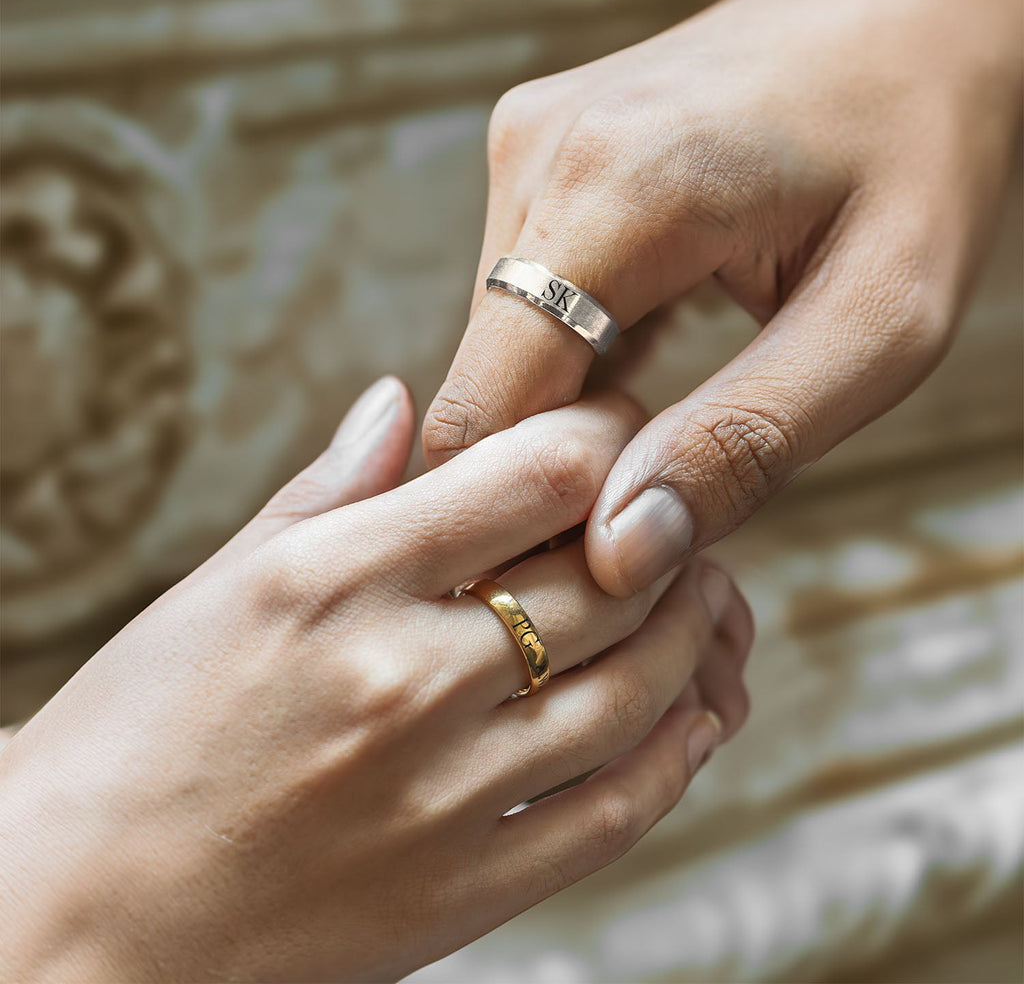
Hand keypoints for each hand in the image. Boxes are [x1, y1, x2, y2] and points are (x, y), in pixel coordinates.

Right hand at [0, 379, 752, 982]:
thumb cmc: (132, 737)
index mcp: (337, 580)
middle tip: (677, 514)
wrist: (72, 920)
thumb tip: (401, 397)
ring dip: (696, 633)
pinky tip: (695, 715)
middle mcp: (405, 677)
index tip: (619, 429)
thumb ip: (328, 487)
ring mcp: (445, 790)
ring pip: (640, 689)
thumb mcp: (221, 586)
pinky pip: (618, 811)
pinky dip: (680, 754)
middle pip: (614, 575)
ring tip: (702, 599)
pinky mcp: (466, 888)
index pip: (538, 471)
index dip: (607, 433)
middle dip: (669, 530)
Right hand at [423, 0, 1021, 595]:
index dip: (518, 509)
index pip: (483, 408)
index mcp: (610, 194)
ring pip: (500, 349)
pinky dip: (574, 362)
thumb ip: (742, 445)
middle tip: (652, 507)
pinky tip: (648, 372)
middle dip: (551, 467)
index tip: (594, 560)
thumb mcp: (879, 324)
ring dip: (568, 414)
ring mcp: (534, 146)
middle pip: (484, 384)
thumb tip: (615, 552)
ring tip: (665, 431)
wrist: (923, 5)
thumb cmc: (922, 151)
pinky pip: (526, 302)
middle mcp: (540, 155)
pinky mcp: (546, 156)